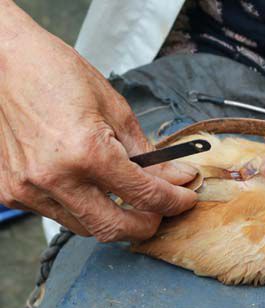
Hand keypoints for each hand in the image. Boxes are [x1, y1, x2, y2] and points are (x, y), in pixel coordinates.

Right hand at [0, 2, 196, 241]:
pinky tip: (92, 189)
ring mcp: (29, 189)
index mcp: (86, 152)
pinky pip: (59, 216)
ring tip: (128, 198)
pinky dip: (83, 209)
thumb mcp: (115, 109)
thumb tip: (174, 177)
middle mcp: (55, 178)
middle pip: (114, 228)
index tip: (186, 198)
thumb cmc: (57, 74)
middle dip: (147, 225)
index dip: (174, 201)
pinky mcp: (12, 192)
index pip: (145, 195)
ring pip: (86, 228)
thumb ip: (147, 153)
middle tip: (162, 210)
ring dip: (114, 219)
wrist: (4, 62)